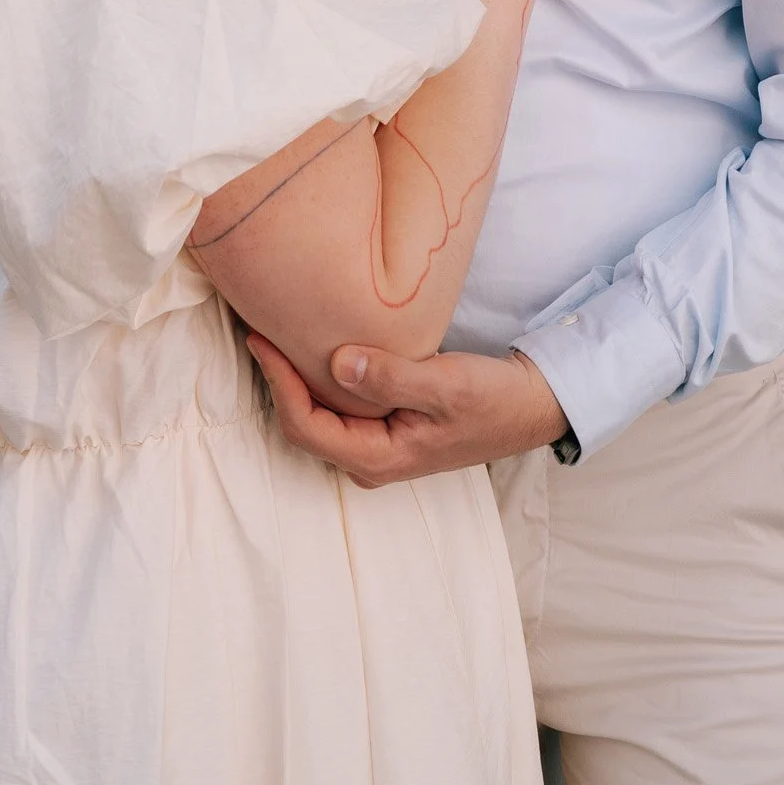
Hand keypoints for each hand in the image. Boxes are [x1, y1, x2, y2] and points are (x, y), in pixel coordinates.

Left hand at [245, 334, 566, 486]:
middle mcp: (369, 460)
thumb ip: (391, 376)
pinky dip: (317, 378)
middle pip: (302, 423)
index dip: (276, 381)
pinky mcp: (385, 427)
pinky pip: (336, 407)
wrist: (528, 408)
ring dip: (293, 377)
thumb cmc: (491, 400)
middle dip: (275, 379)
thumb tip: (337, 361)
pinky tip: (312, 345)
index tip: (259, 337)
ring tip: (275, 330)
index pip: (305, 425)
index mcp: (378, 458)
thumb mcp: (444, 385)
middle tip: (255, 325)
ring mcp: (376, 446)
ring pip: (317, 415)